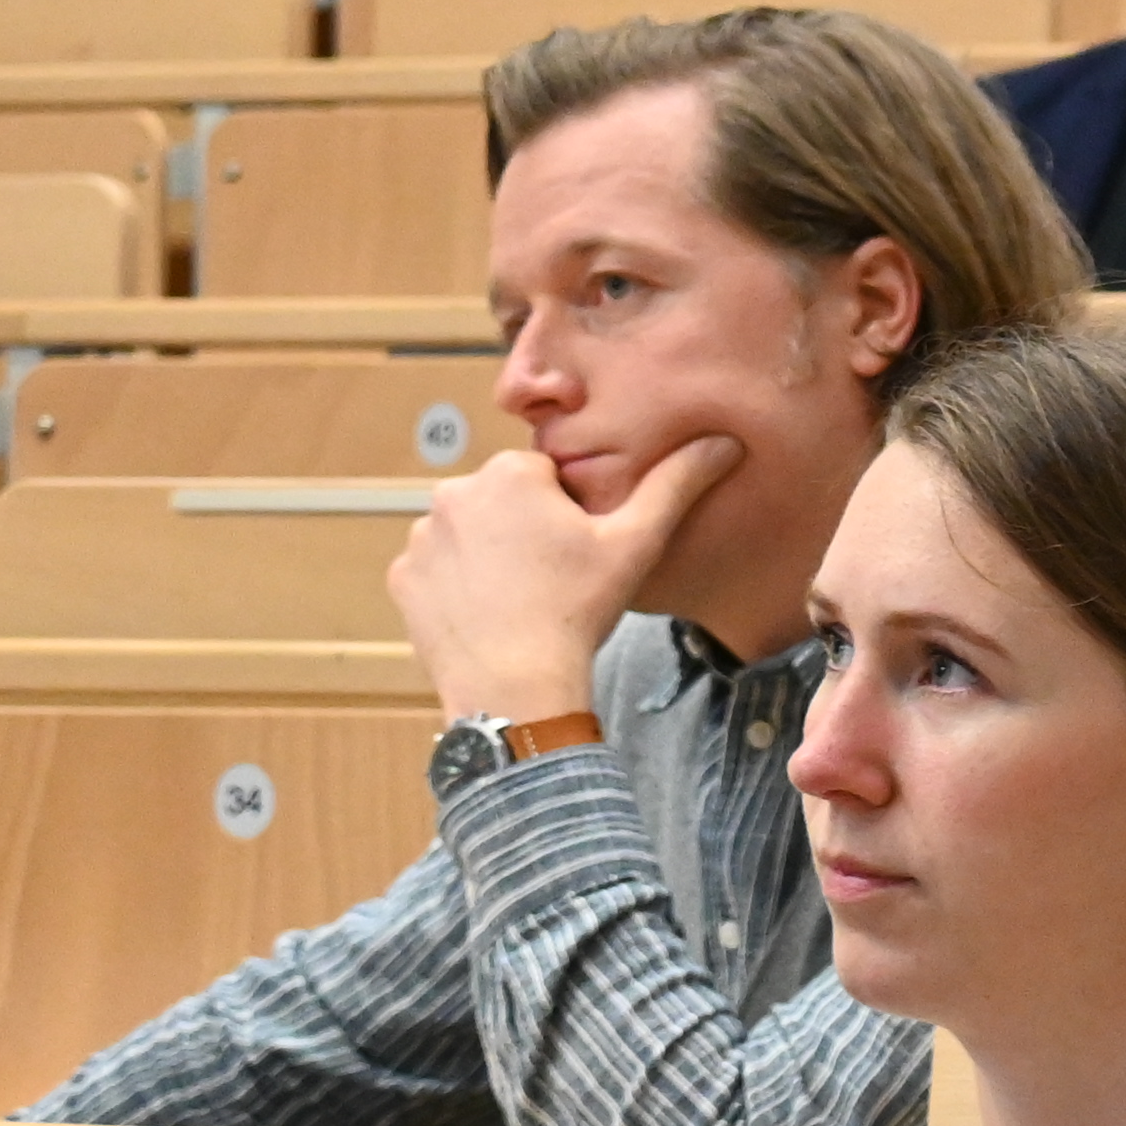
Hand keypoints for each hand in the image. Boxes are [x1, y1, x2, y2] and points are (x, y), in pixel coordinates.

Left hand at [390, 436, 738, 718]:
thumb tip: (722, 441)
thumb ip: (675, 485)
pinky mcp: (403, 577)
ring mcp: (420, 537)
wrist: (514, 684)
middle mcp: (453, 493)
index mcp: (509, 474)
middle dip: (526, 527)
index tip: (581, 549)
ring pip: (469, 533)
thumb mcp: (637, 543)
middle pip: (503, 500)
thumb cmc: (578, 608)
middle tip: (556, 576)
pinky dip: (458, 585)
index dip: (570, 511)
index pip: (546, 476)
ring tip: (523, 598)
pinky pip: (437, 568)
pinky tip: (489, 613)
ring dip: (490, 553)